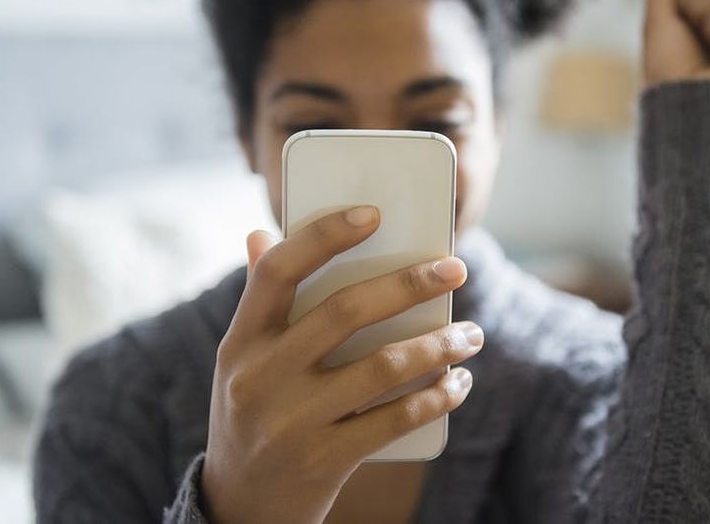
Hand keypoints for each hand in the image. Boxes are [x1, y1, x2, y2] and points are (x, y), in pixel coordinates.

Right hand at [201, 207, 481, 523]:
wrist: (238, 509)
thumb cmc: (251, 414)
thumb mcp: (241, 360)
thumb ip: (258, 301)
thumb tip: (262, 236)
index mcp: (241, 340)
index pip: (278, 271)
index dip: (325, 236)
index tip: (374, 214)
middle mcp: (260, 377)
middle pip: (343, 312)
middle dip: (409, 284)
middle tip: (456, 269)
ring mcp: (290, 422)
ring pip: (381, 367)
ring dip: (438, 345)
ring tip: (471, 335)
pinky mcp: (323, 461)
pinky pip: (395, 420)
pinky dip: (436, 397)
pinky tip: (458, 383)